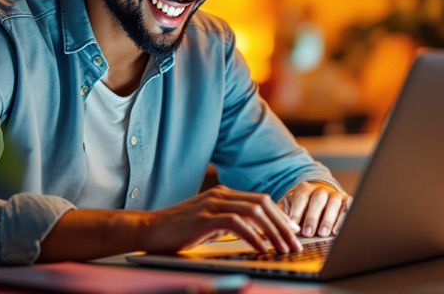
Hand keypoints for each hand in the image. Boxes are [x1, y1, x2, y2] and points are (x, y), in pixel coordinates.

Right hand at [141, 185, 302, 253]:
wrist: (148, 230)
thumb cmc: (176, 231)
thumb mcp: (207, 225)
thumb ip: (227, 224)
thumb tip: (252, 235)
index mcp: (222, 195)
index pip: (260, 200)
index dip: (280, 215)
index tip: (292, 231)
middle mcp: (220, 195)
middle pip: (262, 204)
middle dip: (282, 224)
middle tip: (295, 242)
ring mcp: (212, 205)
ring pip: (254, 212)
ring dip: (273, 232)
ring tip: (283, 248)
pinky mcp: (204, 218)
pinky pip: (237, 224)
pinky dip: (253, 236)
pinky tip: (261, 248)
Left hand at [280, 181, 351, 237]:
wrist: (320, 204)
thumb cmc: (302, 210)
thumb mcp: (290, 208)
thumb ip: (283, 214)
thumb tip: (274, 225)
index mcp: (304, 189)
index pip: (300, 197)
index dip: (297, 211)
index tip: (293, 225)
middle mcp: (321, 190)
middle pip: (318, 199)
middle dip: (312, 216)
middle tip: (308, 232)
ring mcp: (335, 195)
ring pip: (334, 202)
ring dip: (328, 218)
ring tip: (322, 234)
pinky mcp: (347, 201)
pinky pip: (348, 207)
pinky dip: (343, 218)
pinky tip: (336, 231)